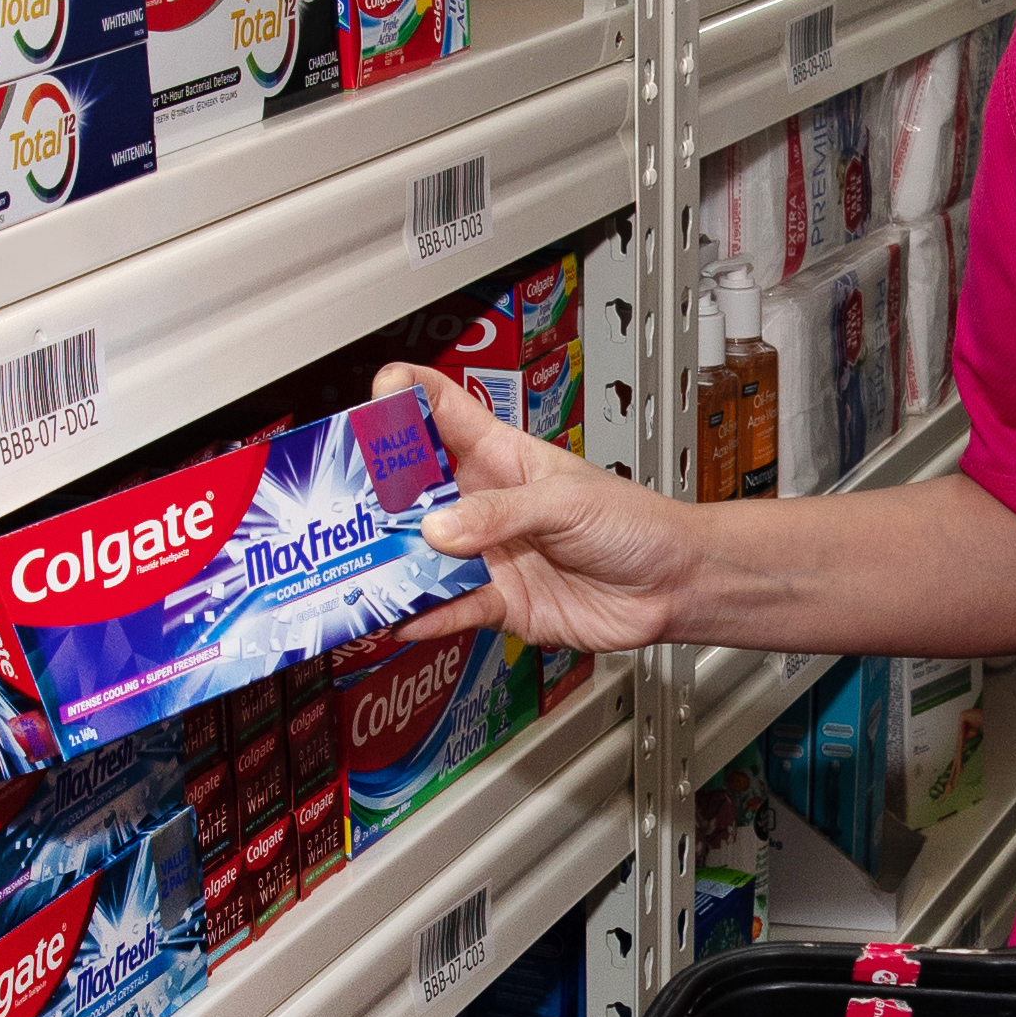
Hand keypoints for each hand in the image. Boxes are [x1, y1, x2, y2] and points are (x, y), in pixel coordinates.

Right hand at [378, 363, 711, 655]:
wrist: (670, 584)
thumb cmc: (632, 523)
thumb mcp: (564, 502)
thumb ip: (500, 513)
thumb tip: (439, 529)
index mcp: (500, 455)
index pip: (441, 411)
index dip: (405, 397)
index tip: (375, 397)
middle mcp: (484, 503)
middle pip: (415, 489)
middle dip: (378, 494)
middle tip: (344, 503)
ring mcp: (487, 554)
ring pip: (424, 555)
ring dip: (395, 562)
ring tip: (362, 569)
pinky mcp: (499, 602)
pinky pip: (451, 609)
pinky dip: (426, 617)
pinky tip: (402, 620)